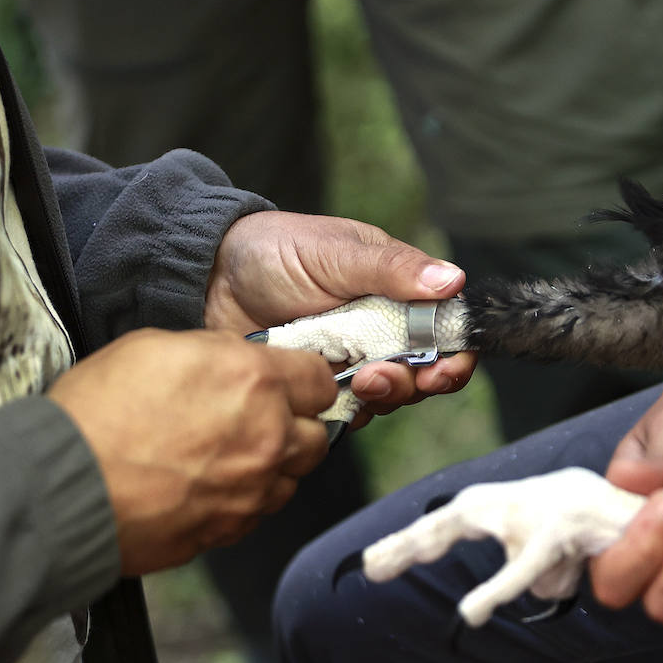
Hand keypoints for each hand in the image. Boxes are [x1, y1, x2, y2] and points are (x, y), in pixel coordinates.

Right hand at [48, 328, 335, 575]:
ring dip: (272, 467)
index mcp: (254, 381)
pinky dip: (242, 500)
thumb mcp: (158, 347)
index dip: (304, 380)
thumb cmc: (99, 410)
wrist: (63, 487)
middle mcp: (267, 438)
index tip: (288, 384)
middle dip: (295, 426)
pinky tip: (206, 486)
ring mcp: (251, 491)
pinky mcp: (229, 530)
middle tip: (259, 420)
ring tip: (227, 456)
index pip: (320, 380)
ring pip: (291, 480)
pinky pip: (256, 513)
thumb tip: (237, 364)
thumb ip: (217, 354)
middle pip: (317, 436)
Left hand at [203, 211, 476, 424]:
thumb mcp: (337, 253)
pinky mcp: (321, 385)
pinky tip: (329, 397)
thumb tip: (452, 279)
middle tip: (386, 376)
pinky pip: (349, 412)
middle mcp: (383, 328)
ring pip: (391, 395)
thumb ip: (393, 269)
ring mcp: (353, 359)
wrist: (208, 277)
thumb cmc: (274, 250)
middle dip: (416, 381)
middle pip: (426, 371)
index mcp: (398, 289)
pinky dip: (347, 412)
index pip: (446, 328)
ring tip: (357, 382)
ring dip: (384, 395)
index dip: (455, 352)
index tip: (442, 365)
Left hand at [362, 467, 646, 626]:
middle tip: (370, 566)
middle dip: (409, 541)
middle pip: (450, 519)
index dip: (410, 541)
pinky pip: (522, 566)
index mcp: (507, 506)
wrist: (657, 509)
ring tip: (438, 601)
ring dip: (465, 564)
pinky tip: (471, 613)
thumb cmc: (598, 528)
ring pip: (479, 534)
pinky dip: (495, 590)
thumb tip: (525, 595)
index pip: (447, 522)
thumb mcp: (552, 557)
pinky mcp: (560, 529)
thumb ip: (529, 574)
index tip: (370, 565)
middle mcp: (515, 500)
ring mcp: (536, 509)